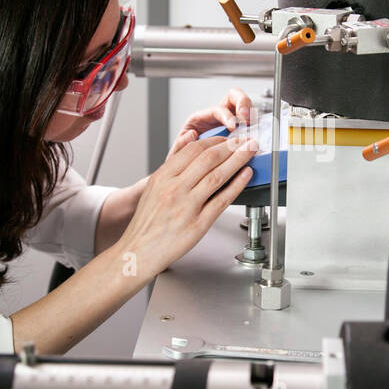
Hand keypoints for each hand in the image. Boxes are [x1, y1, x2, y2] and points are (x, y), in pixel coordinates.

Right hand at [118, 133, 257, 276]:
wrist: (138, 251)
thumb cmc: (147, 222)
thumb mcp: (153, 188)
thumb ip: (172, 170)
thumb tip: (192, 149)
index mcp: (163, 177)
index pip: (193, 149)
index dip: (215, 140)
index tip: (227, 138)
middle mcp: (174, 189)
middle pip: (208, 159)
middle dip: (231, 146)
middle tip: (245, 139)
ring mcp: (187, 206)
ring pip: (218, 176)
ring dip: (238, 160)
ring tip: (250, 151)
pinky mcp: (198, 224)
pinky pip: (222, 200)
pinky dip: (237, 185)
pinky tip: (246, 175)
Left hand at [168, 88, 251, 154]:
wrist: (189, 173)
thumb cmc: (184, 160)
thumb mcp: (178, 153)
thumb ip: (180, 145)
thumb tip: (190, 135)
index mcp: (201, 119)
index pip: (217, 109)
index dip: (226, 115)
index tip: (233, 125)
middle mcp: (217, 117)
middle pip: (234, 98)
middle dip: (243, 104)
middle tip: (247, 118)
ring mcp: (231, 123)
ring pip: (245, 108)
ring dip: (252, 113)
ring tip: (254, 125)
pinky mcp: (241, 134)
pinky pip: (252, 124)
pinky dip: (257, 127)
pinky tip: (256, 135)